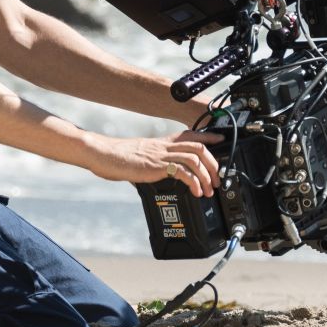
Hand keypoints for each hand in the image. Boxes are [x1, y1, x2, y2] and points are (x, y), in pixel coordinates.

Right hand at [86, 130, 222, 197]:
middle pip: (199, 146)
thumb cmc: (120, 158)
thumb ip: (156, 162)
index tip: (222, 139)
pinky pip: (182, 171)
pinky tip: (196, 192)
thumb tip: (162, 173)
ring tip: (210, 189)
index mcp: (163, 142)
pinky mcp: (156, 166)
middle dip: (214, 163)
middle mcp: (165, 146)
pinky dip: (194, 182)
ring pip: (195, 157)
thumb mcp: (143, 157)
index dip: (209, 135)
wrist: (104, 155)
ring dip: (207, 175)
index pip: (191, 134)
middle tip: (218, 179)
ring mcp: (161, 155)